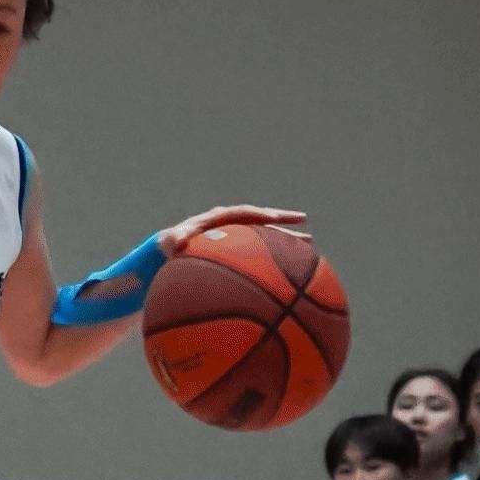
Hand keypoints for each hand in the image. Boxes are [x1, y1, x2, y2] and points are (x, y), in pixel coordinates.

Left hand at [160, 204, 307, 258]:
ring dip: (285, 237)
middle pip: (262, 218)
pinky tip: (291, 266)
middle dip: (281, 219)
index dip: (258, 214)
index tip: (272, 218)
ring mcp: (239, 235)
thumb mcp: (172, 240)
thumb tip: (177, 242)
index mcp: (219, 218)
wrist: (173, 248)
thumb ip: (176, 239)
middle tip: (303, 219)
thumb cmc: (172, 243)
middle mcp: (233, 223)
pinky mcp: (241, 248)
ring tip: (308, 242)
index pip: (243, 212)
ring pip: (267, 234)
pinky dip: (277, 255)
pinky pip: (263, 250)